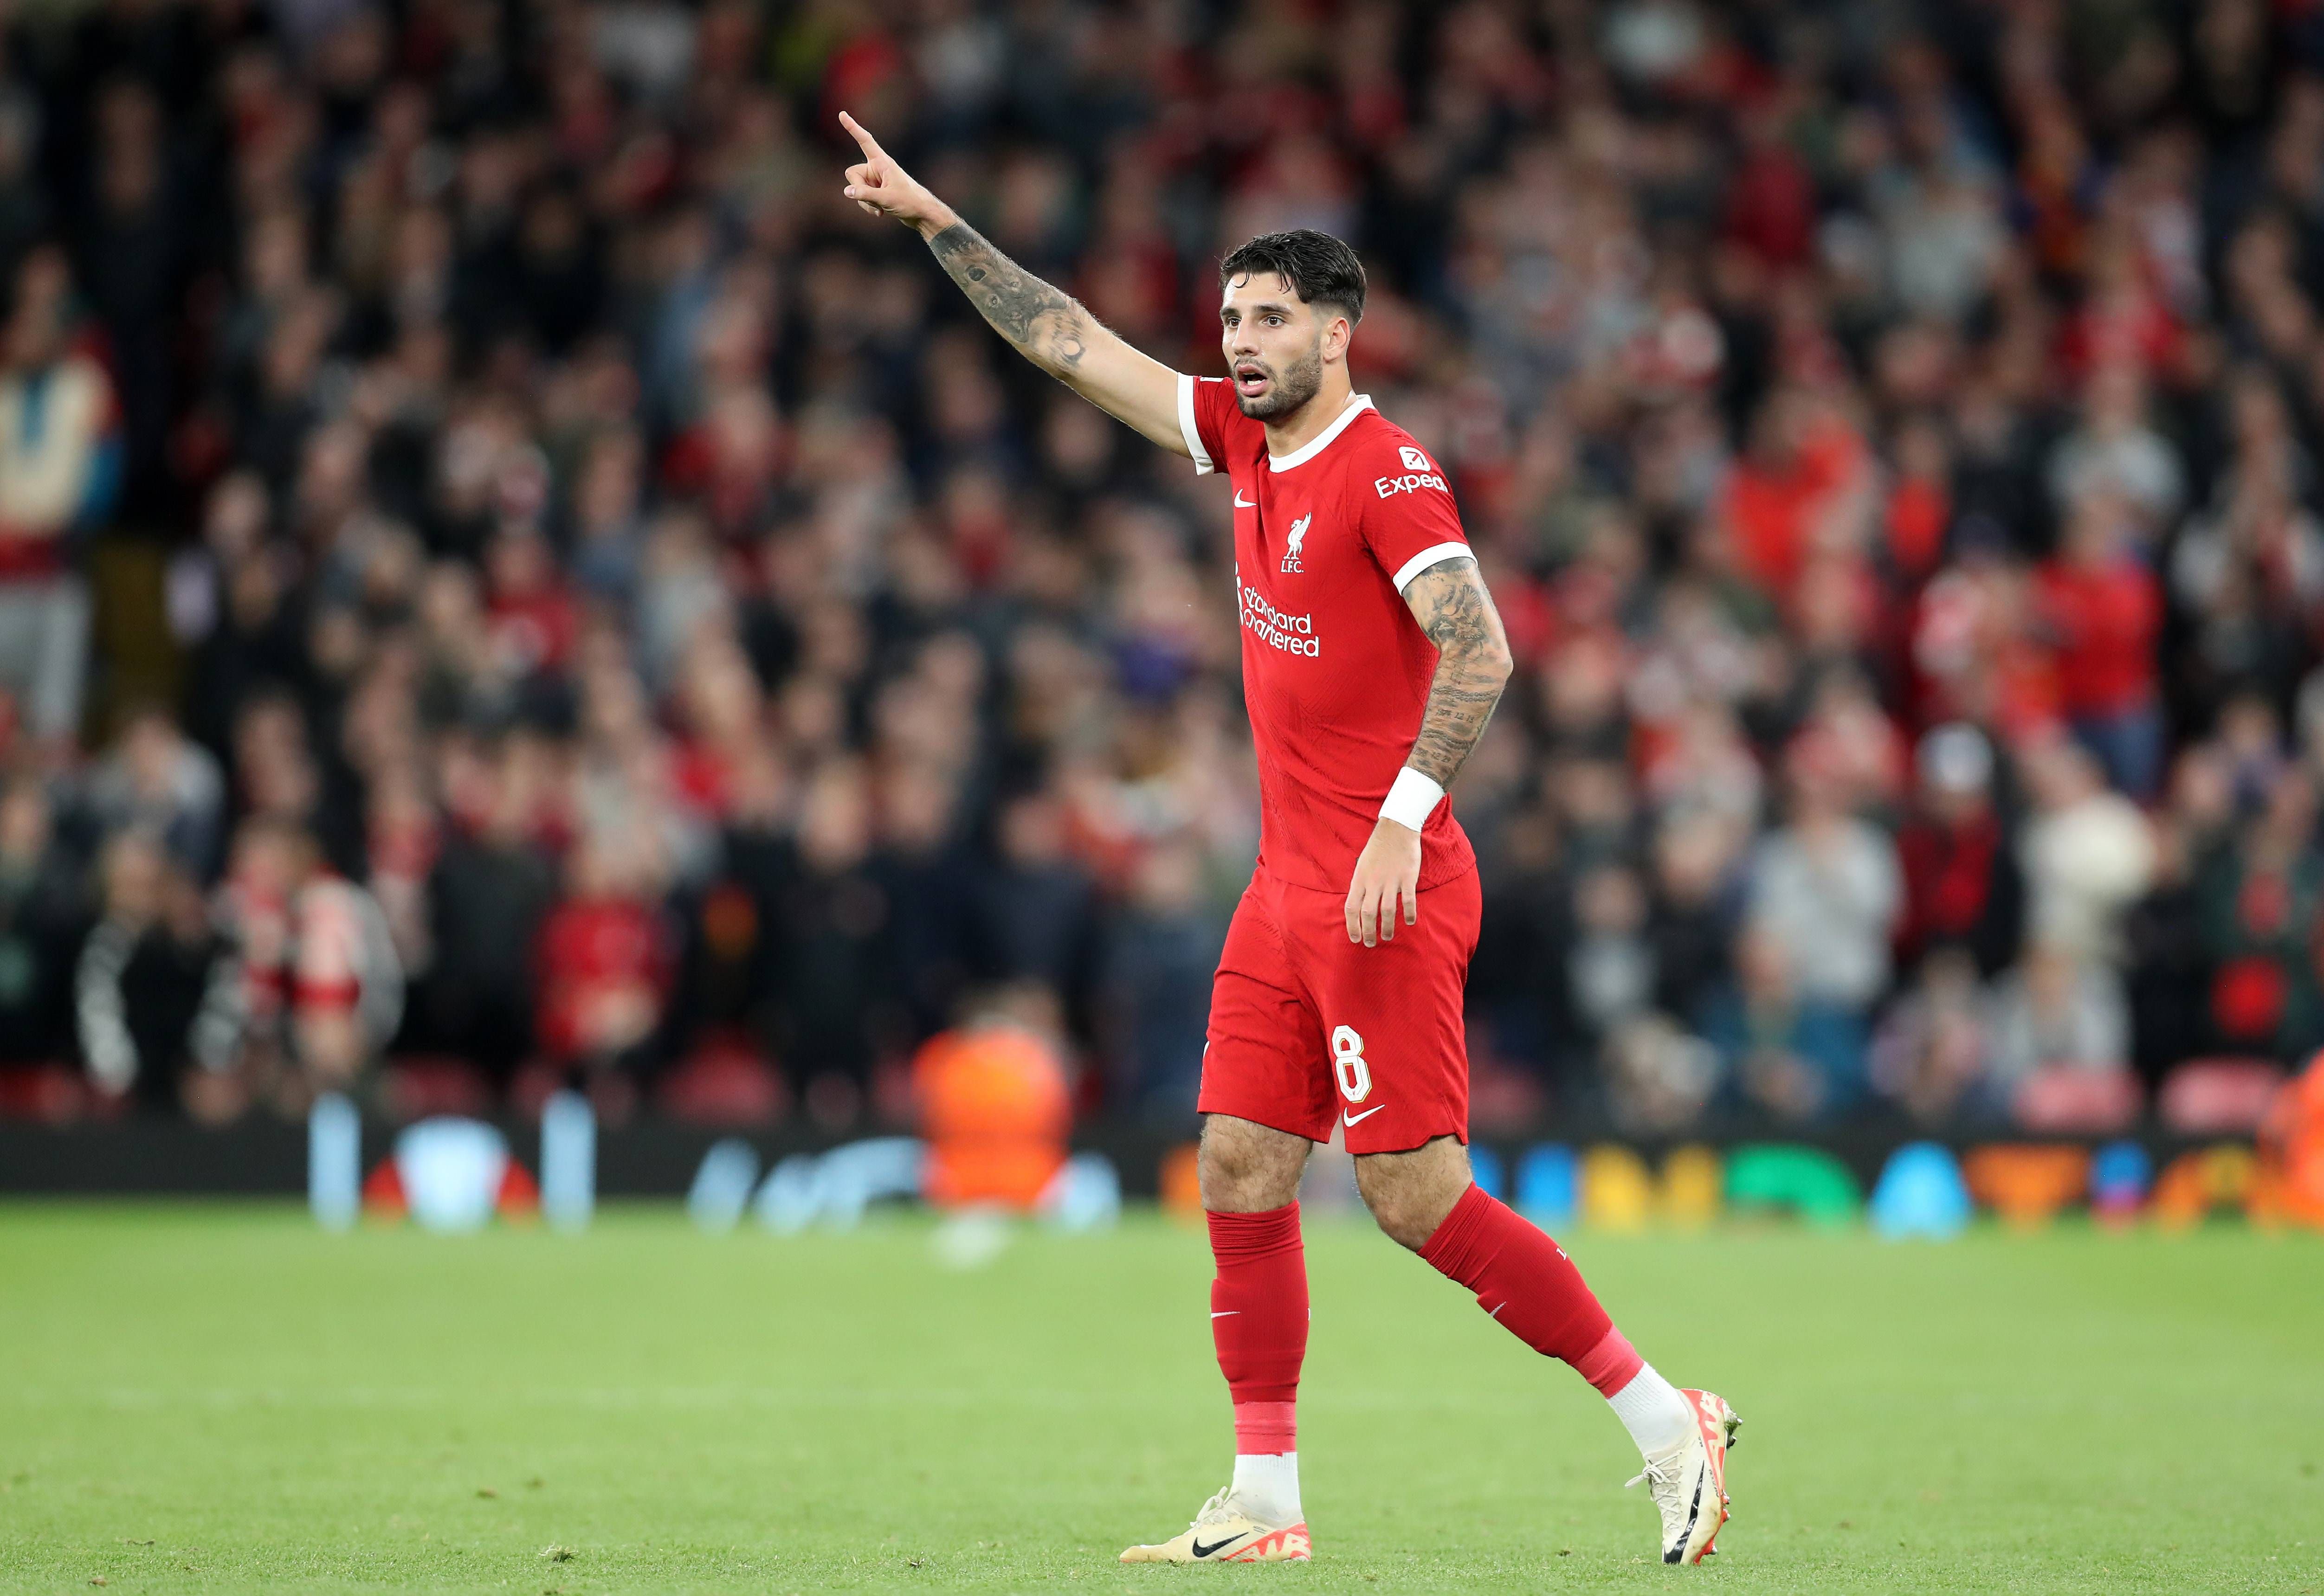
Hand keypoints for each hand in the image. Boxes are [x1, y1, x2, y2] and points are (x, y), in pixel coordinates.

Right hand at [839, 112, 956, 238]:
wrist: (922, 214)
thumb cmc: (909, 202)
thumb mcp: (886, 199)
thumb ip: (864, 194)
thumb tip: (847, 191)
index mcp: (882, 162)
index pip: (865, 141)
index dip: (853, 128)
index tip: (842, 114)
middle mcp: (877, 168)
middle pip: (852, 173)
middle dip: (858, 189)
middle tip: (875, 199)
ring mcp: (875, 180)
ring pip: (855, 188)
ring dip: (865, 201)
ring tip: (881, 207)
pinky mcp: (876, 191)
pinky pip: (861, 197)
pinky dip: (869, 206)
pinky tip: (881, 213)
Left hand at [1344, 817, 1420, 947]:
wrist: (1396, 829)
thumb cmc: (1377, 848)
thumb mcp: (1361, 865)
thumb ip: (1360, 885)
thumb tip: (1357, 905)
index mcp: (1359, 879)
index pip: (1351, 908)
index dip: (1352, 926)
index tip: (1355, 938)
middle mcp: (1373, 882)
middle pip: (1368, 913)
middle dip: (1368, 932)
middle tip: (1371, 944)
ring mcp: (1390, 880)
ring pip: (1387, 910)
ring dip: (1387, 927)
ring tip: (1387, 937)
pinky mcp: (1407, 877)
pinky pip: (1408, 900)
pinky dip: (1409, 913)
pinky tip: (1410, 922)